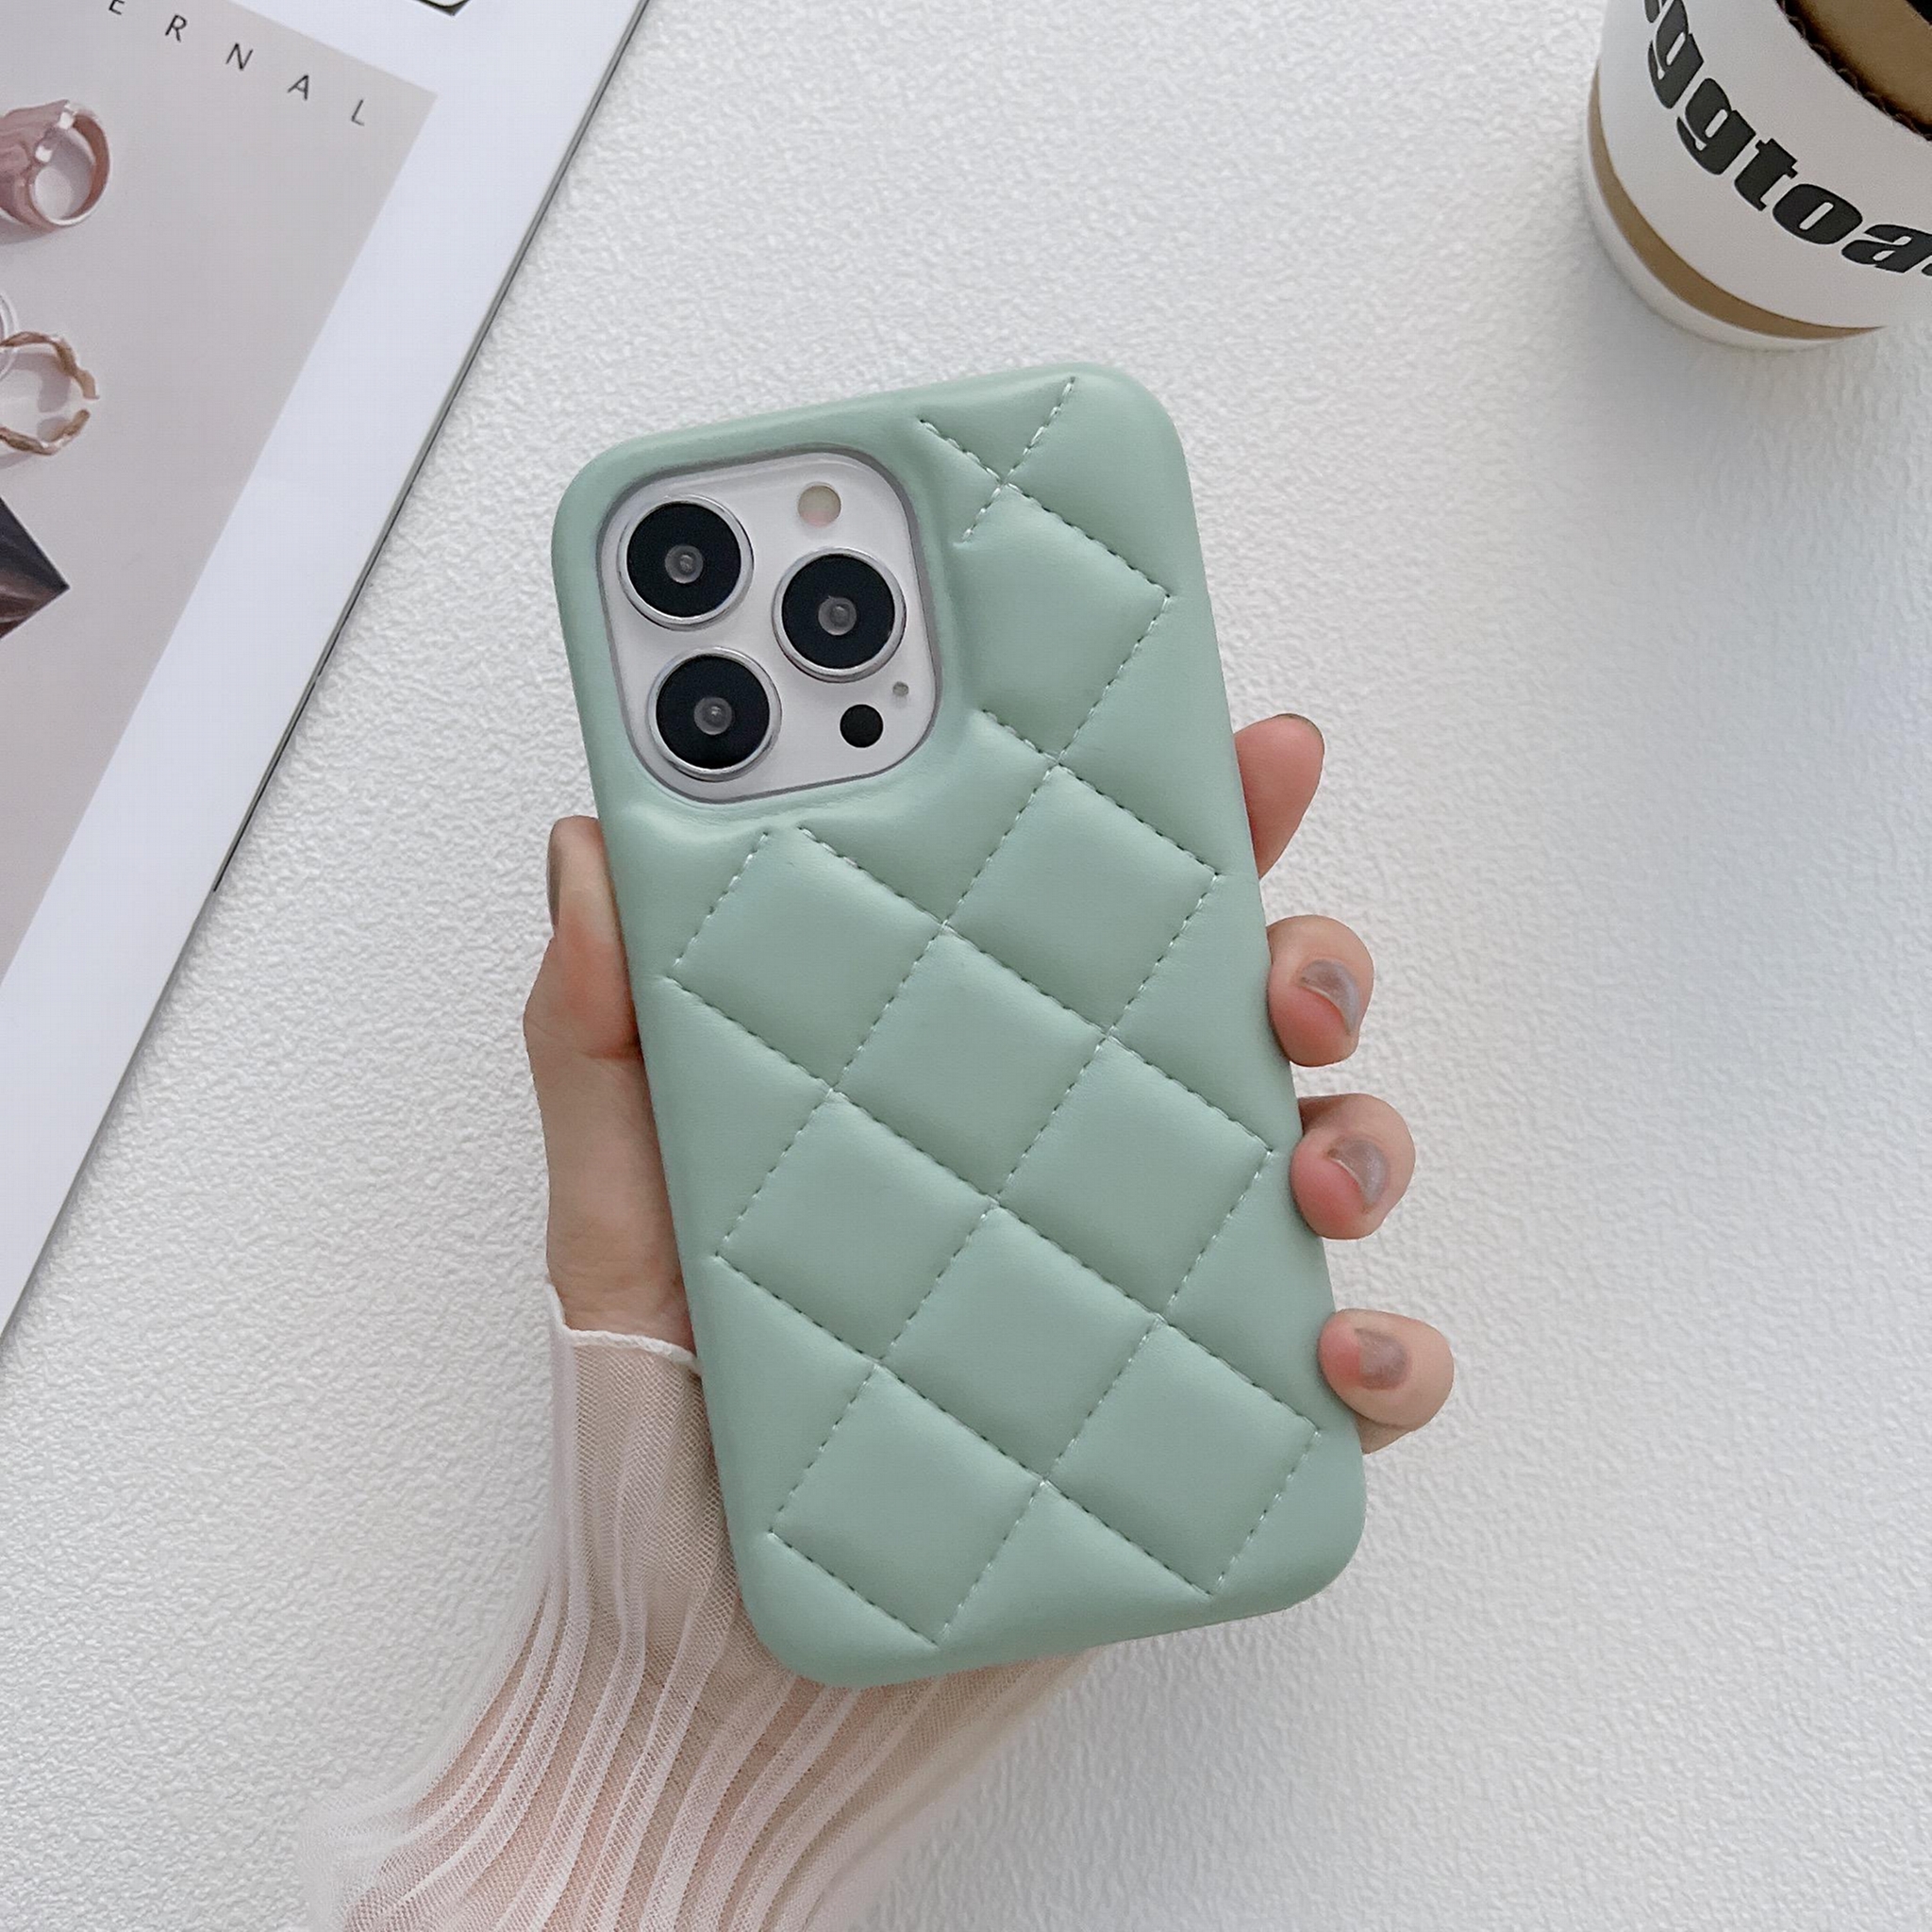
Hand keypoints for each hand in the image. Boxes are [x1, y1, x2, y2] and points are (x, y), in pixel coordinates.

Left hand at [523, 713, 1451, 1452]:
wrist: (708, 1706)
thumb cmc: (660, 1458)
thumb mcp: (615, 1229)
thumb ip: (600, 1044)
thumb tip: (592, 846)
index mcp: (956, 1095)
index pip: (1078, 927)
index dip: (1169, 827)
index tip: (1228, 747)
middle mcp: (1069, 1174)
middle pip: (1232, 1025)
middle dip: (1302, 957)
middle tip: (1287, 962)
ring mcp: (1146, 1301)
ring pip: (1316, 1170)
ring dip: (1363, 1135)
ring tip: (1316, 1166)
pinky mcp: (1197, 1439)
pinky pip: (1340, 1387)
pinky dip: (1385, 1357)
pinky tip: (1338, 1352)